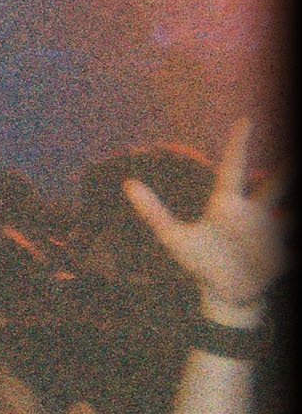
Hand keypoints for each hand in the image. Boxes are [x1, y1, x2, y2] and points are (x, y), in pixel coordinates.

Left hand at [124, 118, 291, 324]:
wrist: (223, 293)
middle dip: (287, 169)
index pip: (233, 169)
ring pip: (294, 212)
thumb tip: (128, 183)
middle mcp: (255, 213)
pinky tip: (301, 244)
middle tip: (293, 148)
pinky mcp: (285, 254)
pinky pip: (298, 245)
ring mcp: (273, 233)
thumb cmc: (200, 261)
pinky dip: (301, 244)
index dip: (237, 145)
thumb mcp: (174, 238)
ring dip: (298, 202)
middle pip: (276, 184)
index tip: (244, 120)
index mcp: (228, 205)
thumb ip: (153, 212)